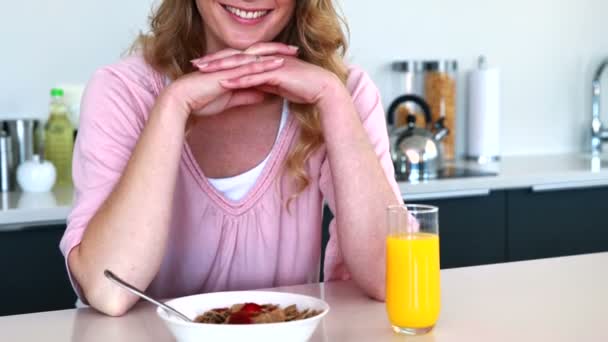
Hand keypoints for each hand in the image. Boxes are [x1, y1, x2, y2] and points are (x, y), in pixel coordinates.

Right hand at [158, 44, 298, 118]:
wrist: (183, 101)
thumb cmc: (202, 100)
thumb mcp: (232, 99)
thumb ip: (247, 95)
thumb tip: (263, 96)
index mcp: (233, 68)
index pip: (257, 60)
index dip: (273, 58)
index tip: (290, 59)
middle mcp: (233, 64)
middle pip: (259, 54)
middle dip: (278, 51)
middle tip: (296, 50)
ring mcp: (230, 67)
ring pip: (256, 58)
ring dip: (275, 54)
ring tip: (292, 53)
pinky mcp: (227, 73)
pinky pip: (248, 68)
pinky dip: (263, 66)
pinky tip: (276, 64)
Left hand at [194, 44, 342, 105]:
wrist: (323, 90)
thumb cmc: (304, 88)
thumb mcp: (278, 86)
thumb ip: (265, 84)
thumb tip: (253, 88)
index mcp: (266, 60)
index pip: (238, 59)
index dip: (220, 61)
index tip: (204, 66)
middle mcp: (266, 58)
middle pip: (235, 57)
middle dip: (214, 60)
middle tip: (195, 64)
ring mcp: (271, 63)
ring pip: (241, 64)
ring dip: (221, 67)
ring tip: (203, 72)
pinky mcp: (277, 72)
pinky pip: (254, 76)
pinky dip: (238, 79)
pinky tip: (224, 82)